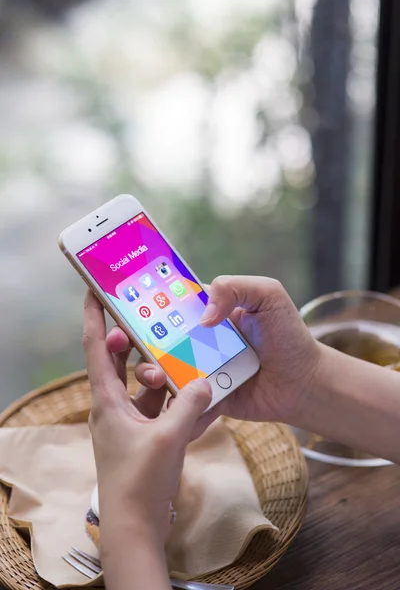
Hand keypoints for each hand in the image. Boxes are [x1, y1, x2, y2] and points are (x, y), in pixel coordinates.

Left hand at [83, 290, 212, 547]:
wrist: (135, 525)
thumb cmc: (141, 481)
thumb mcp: (169, 438)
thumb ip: (189, 404)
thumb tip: (205, 379)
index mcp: (106, 400)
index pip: (97, 348)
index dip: (95, 317)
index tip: (95, 290)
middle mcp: (113, 406)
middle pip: (118, 361)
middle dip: (132, 339)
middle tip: (150, 319)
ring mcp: (128, 421)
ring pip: (140, 383)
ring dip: (157, 368)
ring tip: (178, 350)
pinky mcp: (144, 435)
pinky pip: (157, 405)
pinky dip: (172, 396)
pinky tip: (194, 389)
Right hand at [118, 276, 321, 424]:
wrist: (305, 383)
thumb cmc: (289, 335)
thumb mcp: (267, 295)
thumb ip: (234, 288)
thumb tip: (202, 318)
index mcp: (207, 313)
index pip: (168, 305)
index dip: (143, 305)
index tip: (122, 307)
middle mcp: (197, 340)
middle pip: (156, 339)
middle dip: (136, 341)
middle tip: (126, 344)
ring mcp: (199, 370)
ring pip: (163, 371)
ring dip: (150, 374)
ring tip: (155, 376)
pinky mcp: (204, 398)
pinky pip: (183, 402)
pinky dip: (173, 407)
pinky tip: (166, 407)